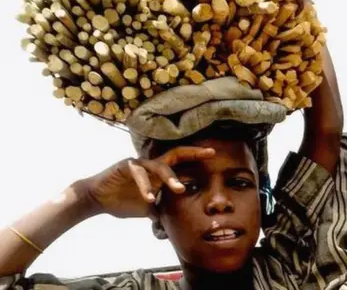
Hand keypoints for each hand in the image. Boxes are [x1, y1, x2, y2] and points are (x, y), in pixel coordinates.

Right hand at [80, 147, 215, 217]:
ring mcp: (139, 163)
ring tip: (179, 190)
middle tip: (209, 154)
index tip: (214, 156)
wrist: (97, 199)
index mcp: (159, 172)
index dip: (197, 158)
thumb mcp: (148, 209)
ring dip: (170, 177)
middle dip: (194, 153)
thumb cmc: (123, 201)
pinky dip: (145, 187)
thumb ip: (162, 212)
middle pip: (176, 154)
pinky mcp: (125, 166)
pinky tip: (149, 198)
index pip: (182, 161)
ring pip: (159, 165)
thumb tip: (173, 227)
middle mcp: (152, 164)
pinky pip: (138, 174)